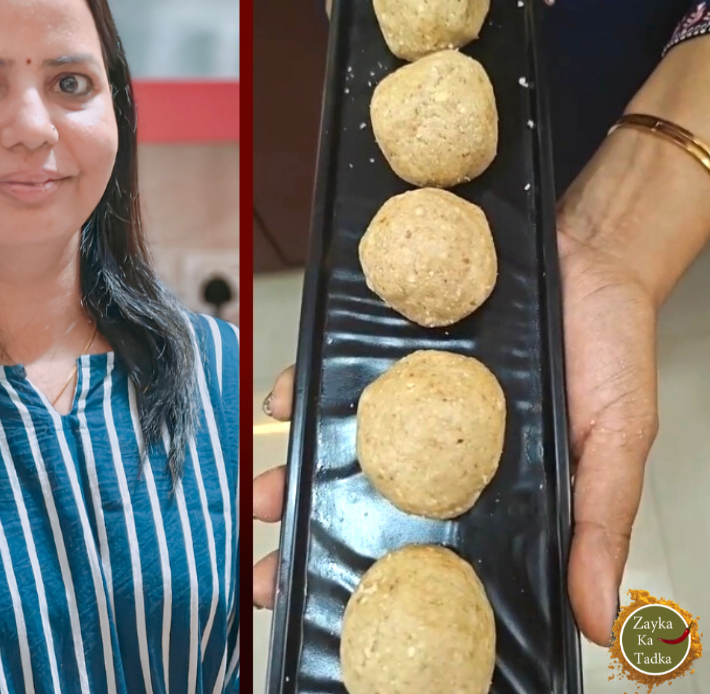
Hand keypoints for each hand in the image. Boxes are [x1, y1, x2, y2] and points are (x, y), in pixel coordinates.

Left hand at [251, 230, 657, 646]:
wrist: (592, 256)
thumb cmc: (610, 351)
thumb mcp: (614, 442)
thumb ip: (597, 521)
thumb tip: (593, 622)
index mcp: (492, 481)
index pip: (433, 544)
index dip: (385, 578)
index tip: (336, 612)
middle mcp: (441, 443)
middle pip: (373, 497)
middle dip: (321, 532)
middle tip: (271, 568)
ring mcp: (412, 393)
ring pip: (346, 438)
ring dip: (299, 465)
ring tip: (264, 493)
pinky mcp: (394, 344)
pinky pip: (343, 366)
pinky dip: (309, 385)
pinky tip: (283, 400)